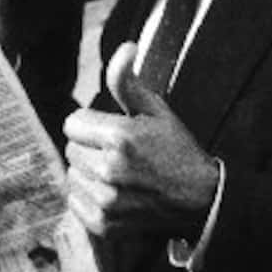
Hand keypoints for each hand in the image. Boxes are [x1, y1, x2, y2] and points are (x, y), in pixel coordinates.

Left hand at [63, 42, 218, 236]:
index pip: (73, 123)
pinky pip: (75, 202)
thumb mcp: (156, 110)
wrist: (201, 200)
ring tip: (118, 175)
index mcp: (120, 137)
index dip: (92, 124)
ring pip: (72, 175)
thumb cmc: (177, 150)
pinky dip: (89, 198)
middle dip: (90, 148)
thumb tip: (125, 47)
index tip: (113, 132)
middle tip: (119, 154)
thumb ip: (127, 81)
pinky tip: (115, 194)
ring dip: (88, 173)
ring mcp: (106, 200)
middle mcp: (109, 170)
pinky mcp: (104, 223)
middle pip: (71, 149)